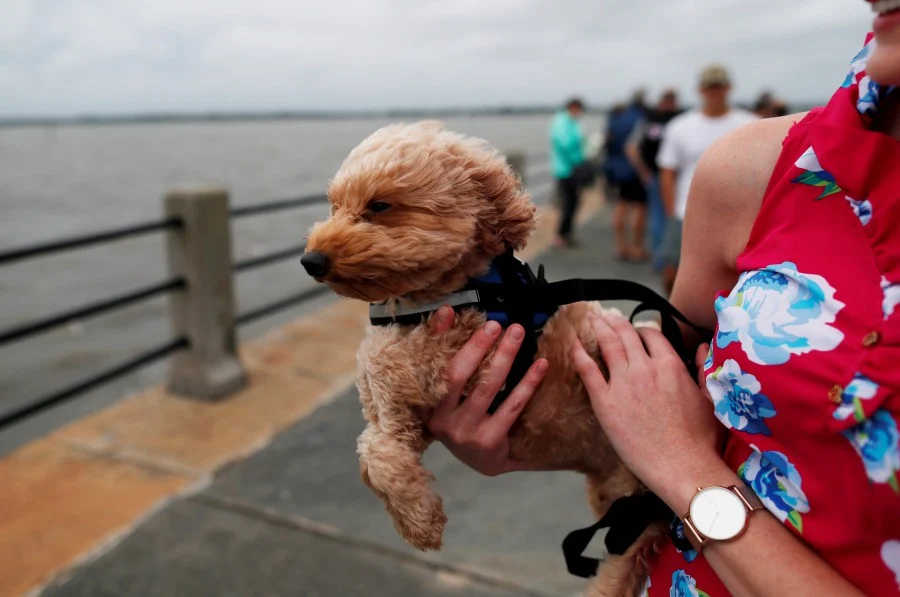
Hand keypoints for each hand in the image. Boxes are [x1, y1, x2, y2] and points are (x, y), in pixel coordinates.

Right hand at [426, 306, 548, 475]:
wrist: (481, 460)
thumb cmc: (463, 416)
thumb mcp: (449, 389)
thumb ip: (445, 352)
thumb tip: (447, 313)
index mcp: (428, 404)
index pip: (434, 366)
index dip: (442, 338)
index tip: (454, 313)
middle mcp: (442, 420)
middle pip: (460, 375)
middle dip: (479, 346)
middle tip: (498, 324)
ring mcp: (465, 432)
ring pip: (487, 388)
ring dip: (504, 357)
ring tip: (518, 335)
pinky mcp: (489, 441)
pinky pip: (511, 406)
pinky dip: (527, 383)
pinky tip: (539, 365)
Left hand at [572, 312, 729, 511]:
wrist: (682, 466)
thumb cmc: (700, 439)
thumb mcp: (709, 397)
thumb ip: (703, 368)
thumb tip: (702, 347)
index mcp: (670, 365)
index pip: (652, 335)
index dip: (642, 329)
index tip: (635, 329)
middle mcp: (645, 368)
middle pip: (626, 334)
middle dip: (614, 321)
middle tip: (605, 315)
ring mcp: (623, 384)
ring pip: (607, 345)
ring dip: (598, 328)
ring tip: (590, 319)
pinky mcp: (605, 402)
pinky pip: (588, 371)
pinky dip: (579, 354)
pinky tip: (573, 344)